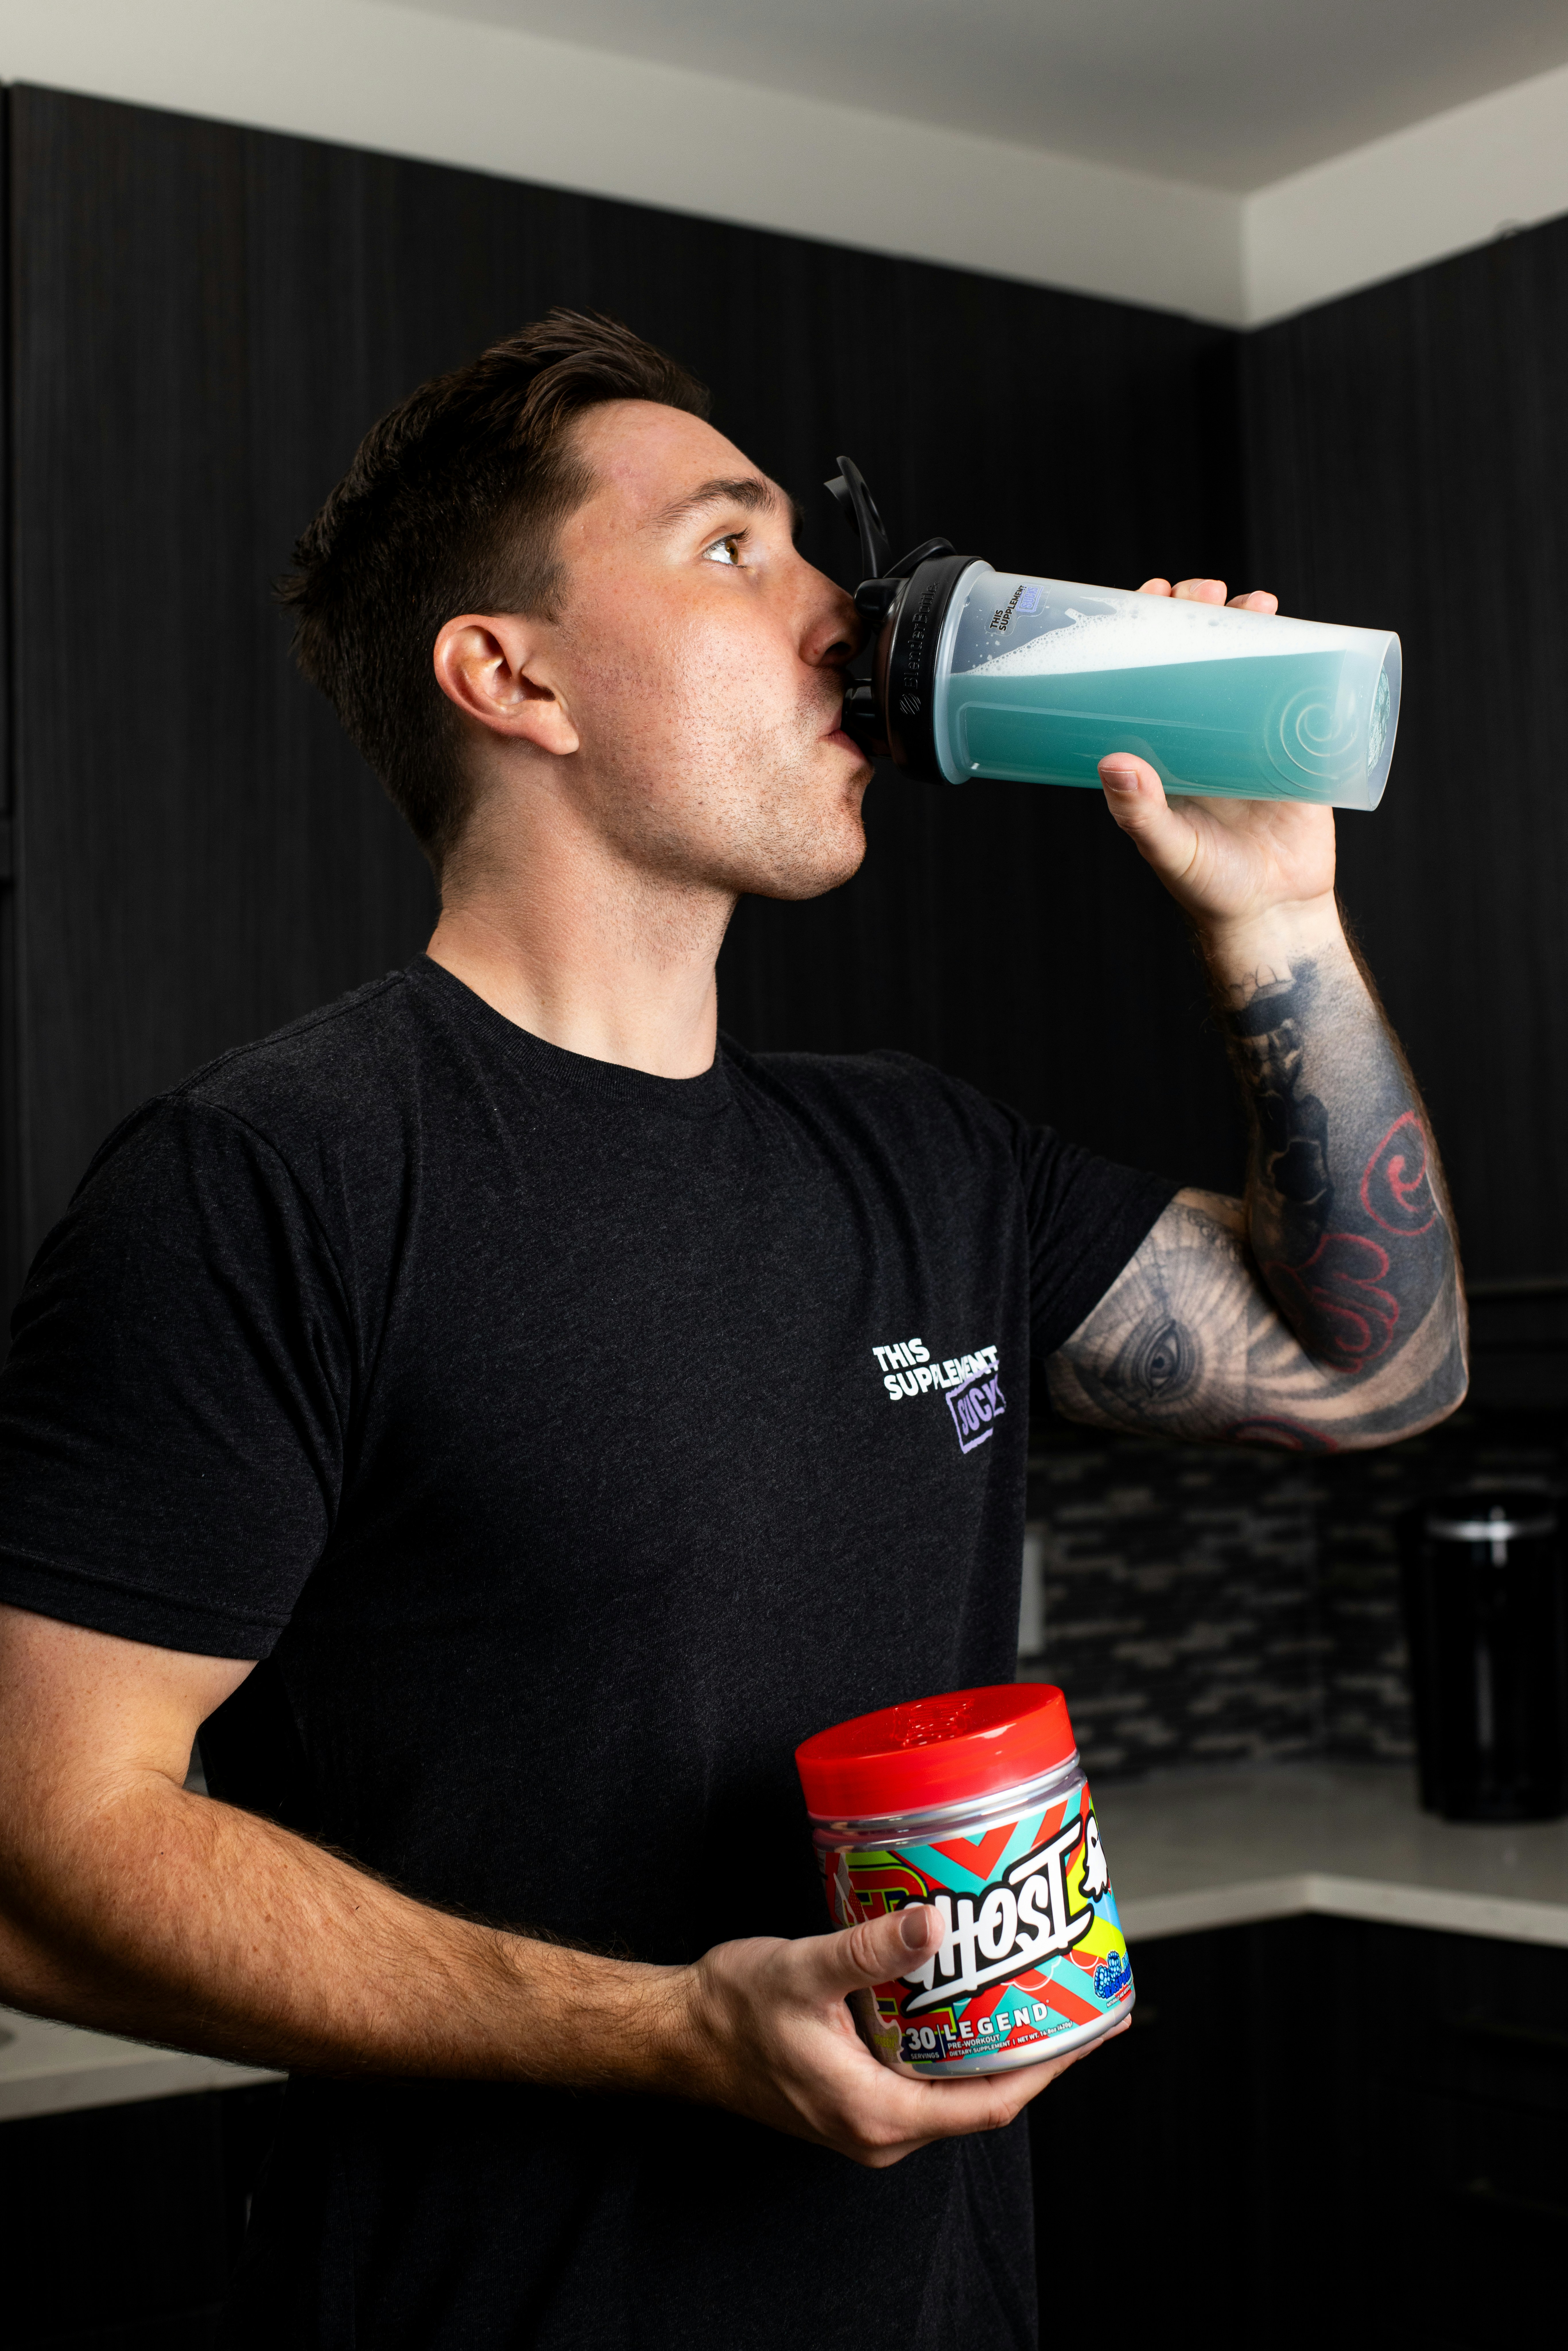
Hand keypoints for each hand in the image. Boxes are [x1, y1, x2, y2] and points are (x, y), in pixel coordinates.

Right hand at [670, 1901, 1124, 2167]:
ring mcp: (868, 2116)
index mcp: (876, 2114)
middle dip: (1033, 2046)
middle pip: (981, 2096)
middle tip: (1073, 1991)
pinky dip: (954, 2037)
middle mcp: (880, 2130)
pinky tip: (965, 1994)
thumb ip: (867, 1950)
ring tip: (1033, 1985)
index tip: (1094, 2026)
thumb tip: (931, 1924)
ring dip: (993, 2039)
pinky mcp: (857, 2094)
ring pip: (952, 2085)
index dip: (1049, 2064)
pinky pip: (924, 2073)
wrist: (680, 2033)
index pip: (990, 2103)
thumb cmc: (732, 2009)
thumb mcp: (802, 1970)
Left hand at [1096, 576, 1336, 939]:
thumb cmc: (1210, 887)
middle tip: (1204, 591)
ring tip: (1253, 603)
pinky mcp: (1296, 748)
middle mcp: (1202, 734)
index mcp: (1162, 749)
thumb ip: (1139, 813)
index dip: (1145, 629)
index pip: (1144, 673)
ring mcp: (1250, 736)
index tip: (1151, 597)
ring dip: (1248, 623)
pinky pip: (1298, 691)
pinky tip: (1302, 630)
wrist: (1273, 915)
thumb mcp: (1168, 848)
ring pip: (1247, 663)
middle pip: (1196, 654)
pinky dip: (1302, 656)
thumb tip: (1112, 761)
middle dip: (1199, 612)